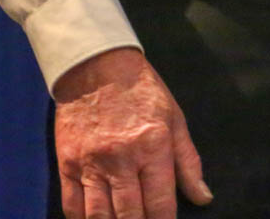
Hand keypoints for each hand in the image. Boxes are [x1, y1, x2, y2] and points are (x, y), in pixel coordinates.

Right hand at [52, 48, 210, 218]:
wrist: (96, 66)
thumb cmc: (142, 92)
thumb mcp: (174, 119)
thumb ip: (188, 162)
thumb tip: (203, 197)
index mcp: (152, 146)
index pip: (160, 203)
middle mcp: (121, 159)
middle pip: (130, 215)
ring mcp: (90, 163)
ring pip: (99, 216)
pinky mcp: (66, 163)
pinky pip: (72, 205)